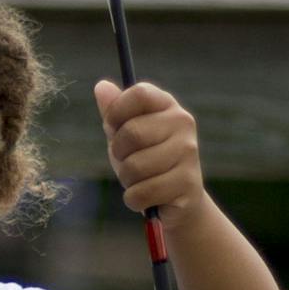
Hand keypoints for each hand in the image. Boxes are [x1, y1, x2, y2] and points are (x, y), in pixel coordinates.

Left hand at [93, 80, 203, 228]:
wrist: (176, 202)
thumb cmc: (146, 163)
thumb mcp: (125, 137)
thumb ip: (114, 114)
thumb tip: (100, 87)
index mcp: (167, 105)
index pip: (138, 94)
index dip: (117, 112)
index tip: (113, 128)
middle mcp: (183, 123)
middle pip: (131, 133)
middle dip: (119, 155)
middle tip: (130, 162)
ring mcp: (188, 152)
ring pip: (134, 167)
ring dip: (127, 180)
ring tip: (141, 180)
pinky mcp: (187, 182)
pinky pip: (141, 193)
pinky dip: (134, 200)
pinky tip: (148, 198)